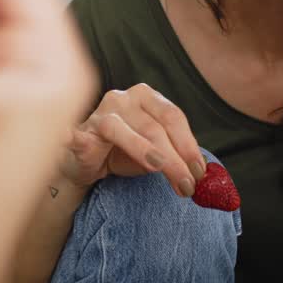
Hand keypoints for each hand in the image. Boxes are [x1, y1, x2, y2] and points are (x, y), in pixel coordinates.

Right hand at [61, 83, 206, 197]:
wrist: (88, 162)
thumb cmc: (124, 153)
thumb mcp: (157, 154)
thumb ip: (177, 157)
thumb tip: (201, 173)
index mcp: (147, 97)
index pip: (173, 117)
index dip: (188, 145)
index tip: (199, 172)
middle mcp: (124, 98)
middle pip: (154, 127)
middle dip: (174, 158)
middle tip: (187, 184)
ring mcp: (100, 112)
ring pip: (124, 130)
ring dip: (145, 153)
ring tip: (160, 171)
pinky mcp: (81, 132)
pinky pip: (86, 139)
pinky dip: (90, 147)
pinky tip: (98, 158)